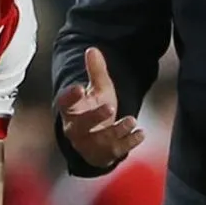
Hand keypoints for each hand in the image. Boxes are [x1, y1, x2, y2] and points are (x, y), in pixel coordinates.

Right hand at [55, 48, 145, 168]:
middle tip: (110, 106)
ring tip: (131, 120)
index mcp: (71, 112)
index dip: (70, 97)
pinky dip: (129, 143)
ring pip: (101, 140)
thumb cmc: (94, 111)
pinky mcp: (106, 155)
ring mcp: (91, 145)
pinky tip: (141, 133)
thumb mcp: (97, 90)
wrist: (96, 143)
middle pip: (82, 125)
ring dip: (117, 130)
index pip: (65, 104)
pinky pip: (117, 151)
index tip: (78, 87)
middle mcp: (77, 130)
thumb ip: (95, 72)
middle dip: (95, 117)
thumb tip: (92, 49)